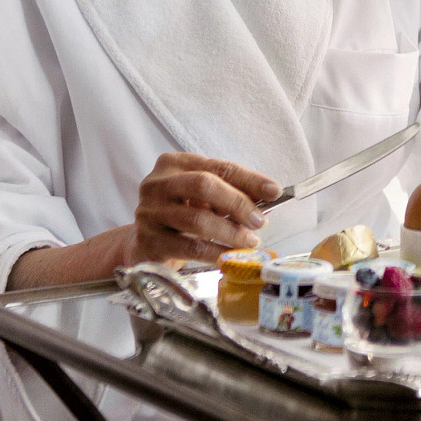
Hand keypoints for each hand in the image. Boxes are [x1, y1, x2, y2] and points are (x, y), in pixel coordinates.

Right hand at [123, 151, 280, 265]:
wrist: (146, 244)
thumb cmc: (181, 216)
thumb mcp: (205, 199)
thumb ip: (232, 192)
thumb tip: (268, 194)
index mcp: (174, 164)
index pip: (218, 167)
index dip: (249, 179)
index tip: (274, 191)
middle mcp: (157, 183)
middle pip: (204, 185)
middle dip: (238, 203)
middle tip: (259, 221)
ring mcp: (149, 212)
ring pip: (197, 219)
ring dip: (230, 232)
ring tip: (249, 242)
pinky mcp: (148, 240)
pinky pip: (189, 247)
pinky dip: (214, 253)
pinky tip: (229, 257)